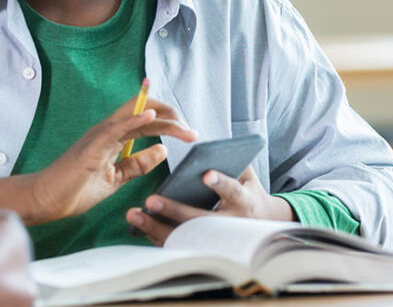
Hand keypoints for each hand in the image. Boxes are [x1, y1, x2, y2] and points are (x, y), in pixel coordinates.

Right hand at [0, 94, 195, 224]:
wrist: (47, 201)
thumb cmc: (75, 189)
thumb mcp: (116, 178)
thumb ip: (138, 165)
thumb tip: (164, 151)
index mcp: (114, 137)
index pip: (147, 119)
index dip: (170, 121)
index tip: (189, 132)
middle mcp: (108, 130)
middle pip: (145, 111)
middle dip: (172, 117)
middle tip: (192, 132)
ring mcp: (99, 136)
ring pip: (135, 116)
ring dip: (162, 119)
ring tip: (183, 127)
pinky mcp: (91, 147)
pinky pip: (115, 129)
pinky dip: (134, 120)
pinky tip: (151, 117)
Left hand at [126, 166, 295, 245]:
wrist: (259, 224)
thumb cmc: (248, 192)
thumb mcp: (248, 176)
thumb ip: (233, 160)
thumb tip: (214, 145)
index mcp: (243, 201)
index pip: (232, 190)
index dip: (220, 183)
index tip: (206, 174)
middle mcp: (228, 223)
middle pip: (199, 219)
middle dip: (174, 210)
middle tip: (151, 200)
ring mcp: (214, 239)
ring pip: (183, 236)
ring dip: (156, 227)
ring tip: (133, 214)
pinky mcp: (200, 247)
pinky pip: (176, 245)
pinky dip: (155, 235)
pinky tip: (138, 224)